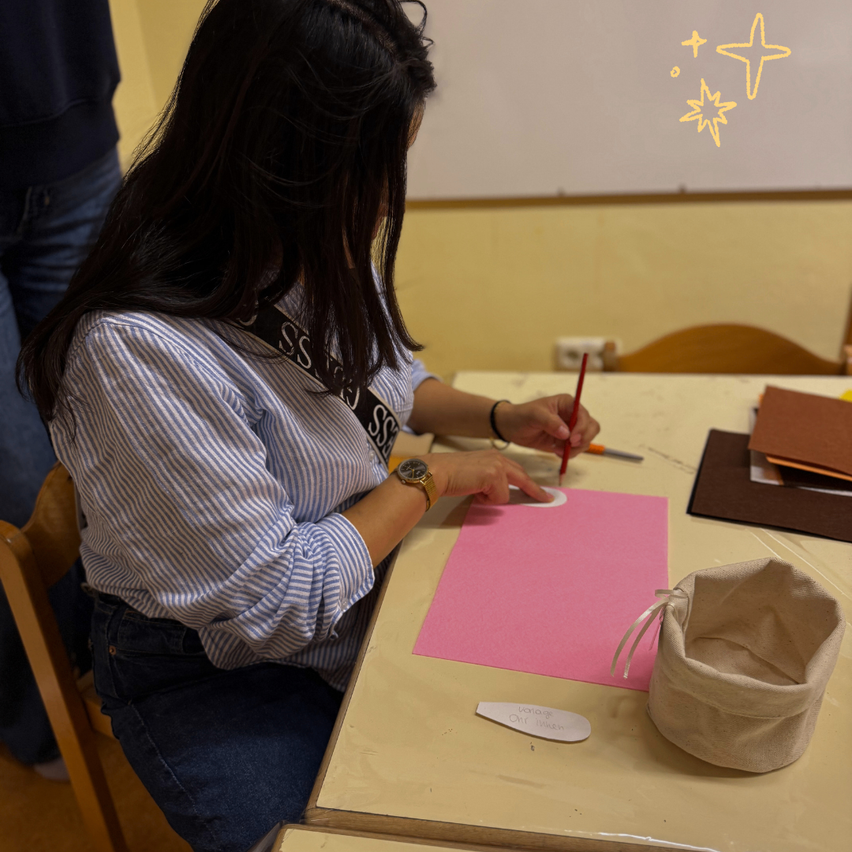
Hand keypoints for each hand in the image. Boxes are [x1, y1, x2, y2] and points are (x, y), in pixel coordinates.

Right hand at [422, 449, 552, 504]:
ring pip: (506, 493)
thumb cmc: (450, 476)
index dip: (529, 483)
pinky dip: (486, 500)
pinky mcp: (494, 476)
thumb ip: (490, 480)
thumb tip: (501, 494)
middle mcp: (498, 458)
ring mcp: (497, 466)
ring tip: (474, 490)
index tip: (542, 491)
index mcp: (494, 456)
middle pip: (523, 478)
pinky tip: (473, 491)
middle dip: (535, 490)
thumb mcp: (475, 475)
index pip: (517, 470)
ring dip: (490, 498)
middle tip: (548, 499)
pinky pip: (499, 498)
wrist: (436, 472)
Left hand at [493, 396, 599, 459]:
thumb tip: (566, 433)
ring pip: (586, 440)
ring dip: (576, 449)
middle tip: (570, 446)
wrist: (511, 427)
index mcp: (567, 403)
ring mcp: (570, 429)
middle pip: (592, 427)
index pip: (584, 415)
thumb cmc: (522, 415)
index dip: (582, 427)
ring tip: (559, 451)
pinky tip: (556, 453)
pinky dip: (570, 454)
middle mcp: (572, 415)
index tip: (572, 438)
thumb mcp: (534, 415)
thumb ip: (550, 422)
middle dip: (584, 439)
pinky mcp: (565, 441)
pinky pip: (576, 449)